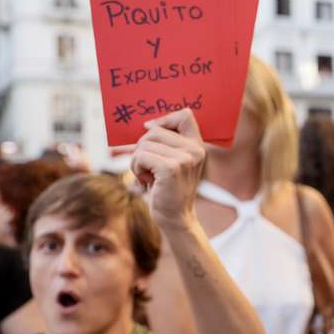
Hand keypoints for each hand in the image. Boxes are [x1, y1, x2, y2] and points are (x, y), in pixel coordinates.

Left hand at [115, 109, 205, 229]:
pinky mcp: (172, 168)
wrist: (175, 218)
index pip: (185, 114)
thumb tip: (147, 124)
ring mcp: (185, 158)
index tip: (152, 133)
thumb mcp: (173, 162)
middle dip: (142, 147)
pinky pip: (141, 156)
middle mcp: (195, 150)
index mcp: (198, 146)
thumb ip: (167, 143)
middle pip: (154, 130)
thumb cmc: (168, 189)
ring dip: (137, 160)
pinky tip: (145, 181)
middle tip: (148, 167)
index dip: (163, 120)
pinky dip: (136, 168)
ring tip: (147, 176)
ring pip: (144, 143)